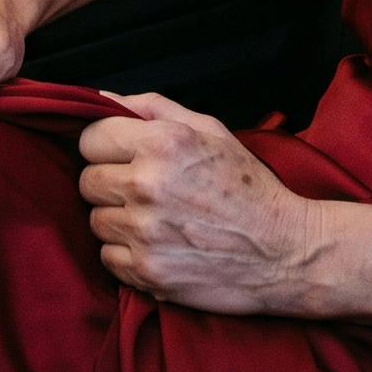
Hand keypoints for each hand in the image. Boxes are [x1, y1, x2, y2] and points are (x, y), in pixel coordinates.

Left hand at [78, 93, 318, 313]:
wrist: (284, 250)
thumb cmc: (248, 187)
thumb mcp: (210, 130)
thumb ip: (153, 108)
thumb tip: (101, 99)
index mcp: (163, 143)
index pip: (90, 137)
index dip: (104, 145)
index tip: (119, 155)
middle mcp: (147, 185)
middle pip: (87, 180)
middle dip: (109, 182)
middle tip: (142, 190)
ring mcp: (144, 232)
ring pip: (95, 221)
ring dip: (118, 220)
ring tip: (155, 219)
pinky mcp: (146, 271)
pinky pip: (107, 257)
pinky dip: (126, 254)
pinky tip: (157, 245)